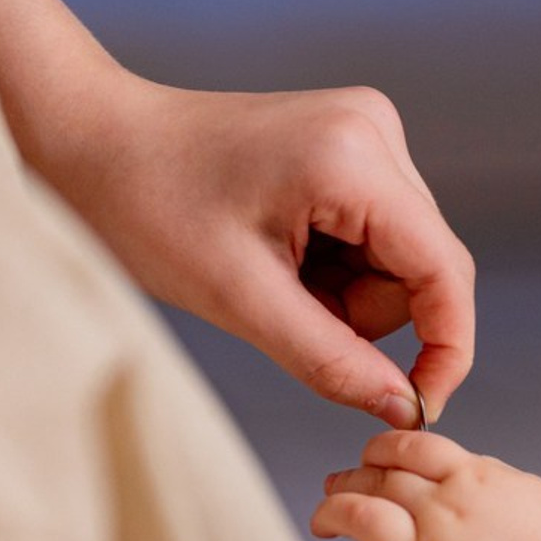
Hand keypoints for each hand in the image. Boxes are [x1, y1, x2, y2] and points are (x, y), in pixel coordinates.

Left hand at [0, 0, 474, 427]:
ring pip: (396, 258)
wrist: (94, 142)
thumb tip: (405, 409)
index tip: (417, 407)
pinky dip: (330, 269)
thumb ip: (332, 359)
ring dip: (343, 294)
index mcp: (354, 158)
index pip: (444, 271)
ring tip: (268, 280)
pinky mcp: (344, 145)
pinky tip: (273, 255)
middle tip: (284, 314)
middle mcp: (374, 131)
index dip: (447, 348)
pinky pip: (369, 236)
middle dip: (364, 315)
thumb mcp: (240, 300)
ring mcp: (362, 132)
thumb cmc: (147, 208)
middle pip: (421, 268)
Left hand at [312, 432, 540, 540]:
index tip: (370, 459)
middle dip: (347, 480)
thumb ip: (481, 472)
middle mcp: (441, 511)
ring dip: (332, 514)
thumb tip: (449, 468)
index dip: (379, 448)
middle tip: (335, 488)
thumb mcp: (524, 488)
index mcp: (468, 477)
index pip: (406, 445)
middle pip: (376, 478)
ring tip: (324, 523)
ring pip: (360, 518)